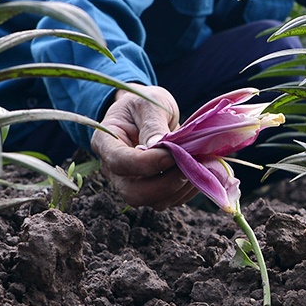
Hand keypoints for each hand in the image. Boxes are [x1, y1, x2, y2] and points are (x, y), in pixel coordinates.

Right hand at [90, 86, 194, 209]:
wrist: (145, 114)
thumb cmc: (142, 104)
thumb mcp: (147, 103)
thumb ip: (152, 123)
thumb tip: (161, 146)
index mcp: (105, 142)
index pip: (119, 162)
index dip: (146, 163)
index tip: (172, 154)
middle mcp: (114, 170)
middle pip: (133, 193)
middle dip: (165, 184)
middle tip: (188, 164)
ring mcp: (132, 184)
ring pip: (153, 202)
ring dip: (180, 188)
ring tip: (199, 165)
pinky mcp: (152, 191)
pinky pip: (169, 200)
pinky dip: (187, 190)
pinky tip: (200, 171)